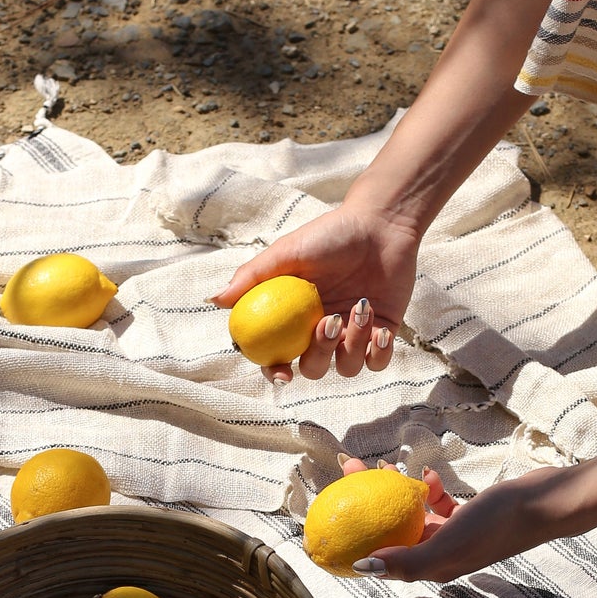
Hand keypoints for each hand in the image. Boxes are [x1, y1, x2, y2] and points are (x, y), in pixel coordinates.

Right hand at [211, 204, 418, 383]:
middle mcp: (321, 329)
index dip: (276, 371)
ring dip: (352, 343)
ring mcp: (352, 334)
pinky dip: (378, 352)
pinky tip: (380, 328)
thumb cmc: (331, 234)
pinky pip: (377, 363)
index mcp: (294, 317)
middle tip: (329, 321)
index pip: (278, 354)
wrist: (381, 224)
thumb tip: (215, 301)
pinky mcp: (382, 334)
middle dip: (320, 354)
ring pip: (346, 367)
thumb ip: (252, 277)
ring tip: (362, 306)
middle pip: (313, 367)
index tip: (283, 373)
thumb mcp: (287, 252)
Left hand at [347, 457, 567, 582]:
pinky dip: (429, 489)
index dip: (353, 537)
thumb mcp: (447, 544)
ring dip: (395, 491)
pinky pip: (438, 503)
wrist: (545, 503)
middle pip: (391, 531)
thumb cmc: (497, 524)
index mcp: (432, 568)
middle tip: (348, 471)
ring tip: (383, 464)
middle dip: (366, 502)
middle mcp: (441, 555)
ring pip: (411, 514)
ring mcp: (455, 535)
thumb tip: (361, 569)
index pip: (381, 556)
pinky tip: (427, 472)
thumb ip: (406, 560)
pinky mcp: (470, 516)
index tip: (331, 510)